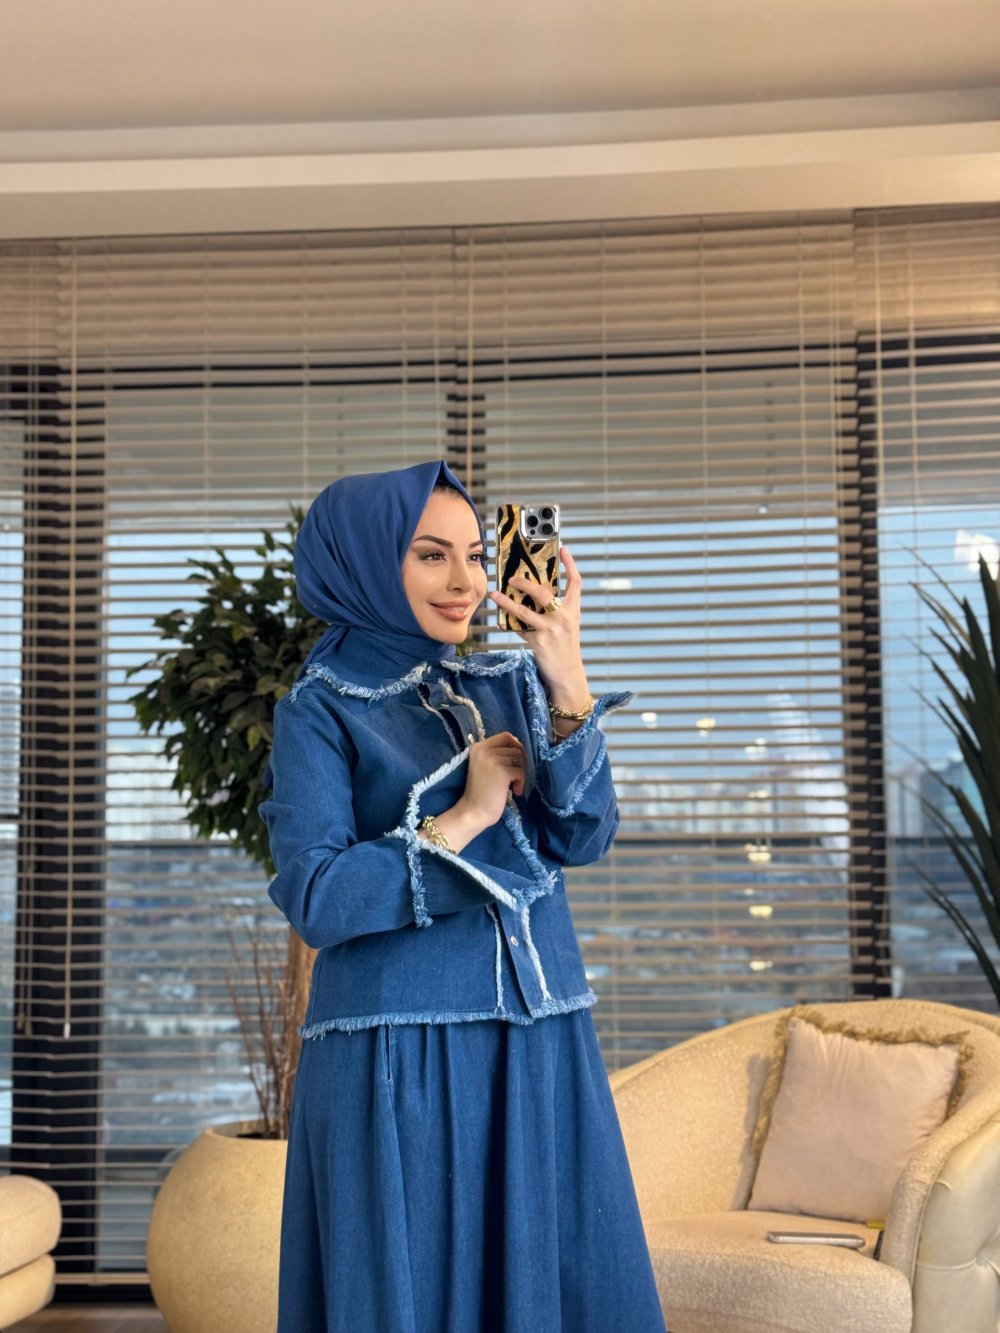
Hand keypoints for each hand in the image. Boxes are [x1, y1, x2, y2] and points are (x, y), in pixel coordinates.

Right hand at [452, 731, 527, 830]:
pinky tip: (515, 791)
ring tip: (512, 785)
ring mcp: (492, 759)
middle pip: (515, 748)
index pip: (505, 735)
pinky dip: (521, 782)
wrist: (473, 810)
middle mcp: (484, 749)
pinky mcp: (501, 771)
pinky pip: (521, 771)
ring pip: (519, 759)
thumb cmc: (481, 791)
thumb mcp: (485, 766)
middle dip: (519, 762)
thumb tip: (519, 745)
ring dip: (520, 773)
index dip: (516, 745)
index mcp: (478, 747)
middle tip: (515, 776)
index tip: (516, 760)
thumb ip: (497, 754)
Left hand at [489, 545, 589, 707]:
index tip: (563, 549)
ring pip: (524, 610)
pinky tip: (502, 618)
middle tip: (512, 577)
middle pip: (543, 592)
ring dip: (507, 601)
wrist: (568, 676)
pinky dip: (511, 623)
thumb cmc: (565, 650)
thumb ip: (556, 612)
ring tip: (496, 593)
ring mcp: (550, 630)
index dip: (570, 564)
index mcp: (573, 611)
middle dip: (526, 582)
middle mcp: (563, 618)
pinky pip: (519, 628)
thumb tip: (533, 596)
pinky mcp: (538, 642)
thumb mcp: (567, 627)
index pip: (575, 583)